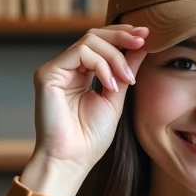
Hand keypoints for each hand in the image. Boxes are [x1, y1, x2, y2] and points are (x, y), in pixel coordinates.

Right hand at [23, 25, 149, 195]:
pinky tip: (111, 85)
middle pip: (94, 35)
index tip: (147, 35)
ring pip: (89, 41)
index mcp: (80, 73)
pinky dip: (102, 65)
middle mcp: (66, 68)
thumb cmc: (91, 137)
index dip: (123, 35)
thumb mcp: (116, 97)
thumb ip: (126, 70)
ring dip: (115, 56)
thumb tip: (141, 45)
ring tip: (127, 79)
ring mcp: (56, 69)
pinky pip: (80, 53)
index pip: (100, 43)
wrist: (73, 160)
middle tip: (143, 40)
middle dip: (122, 36)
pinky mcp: (47, 74)